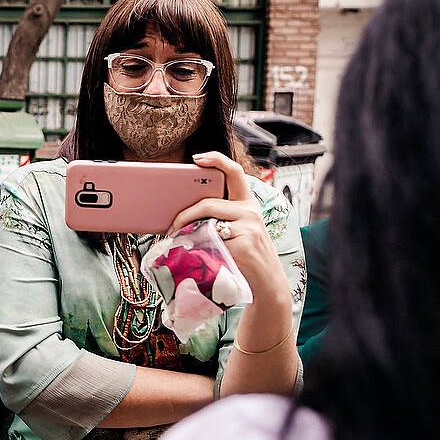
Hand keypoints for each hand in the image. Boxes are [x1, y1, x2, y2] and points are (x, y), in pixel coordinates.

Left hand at [164, 151, 289, 309]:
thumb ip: (220, 218)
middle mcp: (250, 211)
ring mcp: (248, 226)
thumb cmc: (246, 255)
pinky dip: (199, 245)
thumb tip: (185, 214)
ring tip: (177, 238)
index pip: (234, 172)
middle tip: (172, 225)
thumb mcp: (239, 230)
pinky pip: (211, 239)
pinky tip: (195, 252)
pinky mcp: (243, 243)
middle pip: (209, 203)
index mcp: (248, 203)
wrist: (267, 281)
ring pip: (207, 220)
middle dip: (185, 213)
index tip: (197, 158)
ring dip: (187, 229)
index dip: (216, 160)